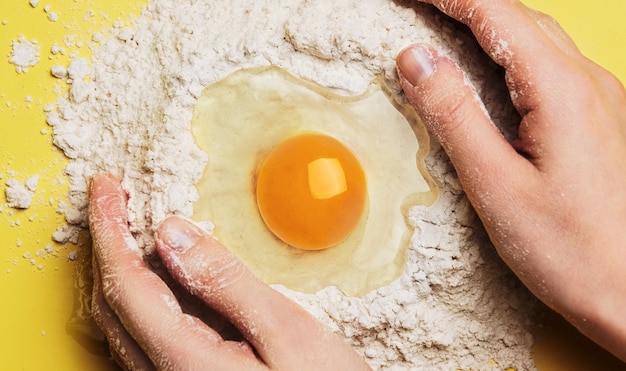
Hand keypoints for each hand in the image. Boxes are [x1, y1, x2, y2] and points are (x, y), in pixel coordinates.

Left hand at [88, 174, 369, 369]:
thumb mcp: (286, 332)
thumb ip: (225, 283)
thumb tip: (173, 235)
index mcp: (183, 362)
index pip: (126, 285)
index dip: (110, 230)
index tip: (108, 188)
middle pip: (113, 303)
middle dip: (109, 244)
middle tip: (117, 199)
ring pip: (126, 320)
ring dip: (124, 267)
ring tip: (133, 226)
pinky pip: (148, 333)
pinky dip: (146, 293)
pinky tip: (167, 274)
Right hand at [396, 0, 625, 360]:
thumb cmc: (571, 251)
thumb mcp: (495, 185)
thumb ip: (454, 115)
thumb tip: (415, 58)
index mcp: (560, 91)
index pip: (495, 14)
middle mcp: (588, 84)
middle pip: (519, 17)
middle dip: (464, 4)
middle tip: (419, 6)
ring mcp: (601, 100)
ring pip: (538, 39)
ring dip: (489, 24)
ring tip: (445, 26)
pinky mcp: (600, 120)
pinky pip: (552, 67)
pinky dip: (512, 53)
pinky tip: (493, 70)